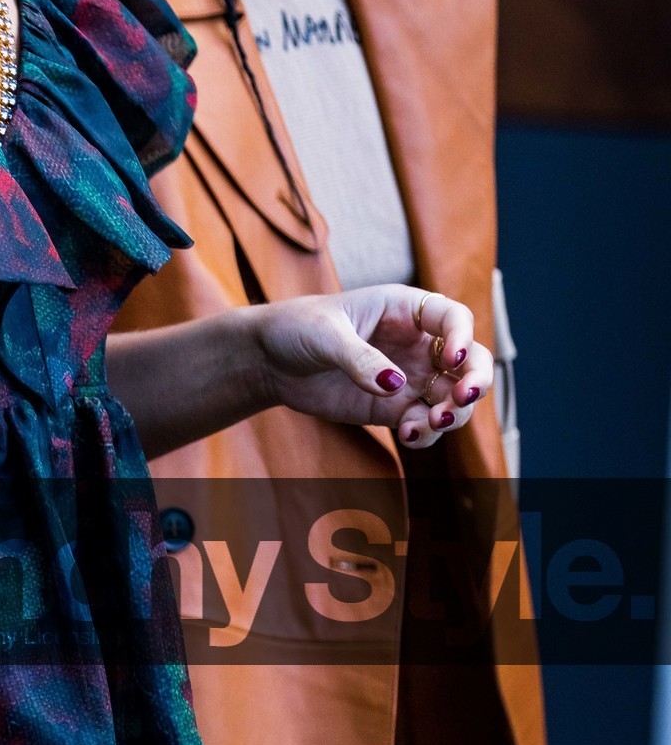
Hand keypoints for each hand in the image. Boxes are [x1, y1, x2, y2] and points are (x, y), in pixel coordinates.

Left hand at [256, 286, 492, 447]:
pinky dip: (424, 433)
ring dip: (453, 413)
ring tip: (431, 423)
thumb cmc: (298, 329)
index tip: (453, 358)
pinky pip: (423, 424)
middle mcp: (417, 344)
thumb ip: (359, 358)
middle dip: (476, 380)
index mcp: (406, 309)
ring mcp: (409, 378)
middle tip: (461, 398)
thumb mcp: (326, 335)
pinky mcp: (393, 409)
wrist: (269, 361)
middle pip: (469, 361)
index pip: (453, 318)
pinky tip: (408, 435)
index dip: (462, 337)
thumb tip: (395, 385)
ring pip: (451, 398)